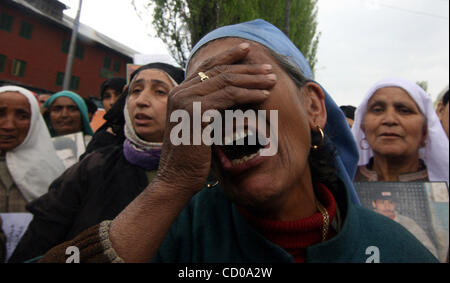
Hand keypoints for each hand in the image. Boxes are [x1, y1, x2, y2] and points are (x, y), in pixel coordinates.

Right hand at [155, 43, 276, 194]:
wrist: (176, 178)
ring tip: (271, 81)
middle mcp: (179, 92)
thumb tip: (234, 94)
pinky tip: (263, 96)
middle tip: (268, 70)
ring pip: (226, 81)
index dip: (228, 56)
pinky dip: (249, 95)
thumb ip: (209, 107)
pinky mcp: (196, 112)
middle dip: (247, 69)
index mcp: (178, 92)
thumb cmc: (191, 156)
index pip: (206, 67)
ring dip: (252, 80)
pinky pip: (228, 97)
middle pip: (219, 71)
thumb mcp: (199, 125)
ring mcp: (185, 100)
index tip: (247, 50)